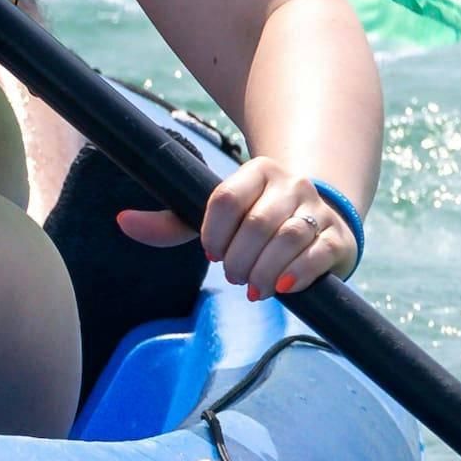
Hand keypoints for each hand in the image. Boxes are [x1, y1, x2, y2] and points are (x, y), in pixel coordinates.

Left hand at [120, 157, 357, 298]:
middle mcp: (291, 183)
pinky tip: (282, 287)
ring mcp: (317, 209)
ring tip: (254, 289)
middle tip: (233, 277)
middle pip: (256, 224)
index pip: (226, 198)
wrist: (316, 221)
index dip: (212, 233)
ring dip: (263, 272)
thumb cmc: (253, 222)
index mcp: (257, 170)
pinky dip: (297, 273)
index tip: (211, 254)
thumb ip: (170, 222)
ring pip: (287, 238)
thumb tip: (122, 221)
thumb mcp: (214, 219)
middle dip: (238, 260)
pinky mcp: (338, 238)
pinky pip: (318, 254)